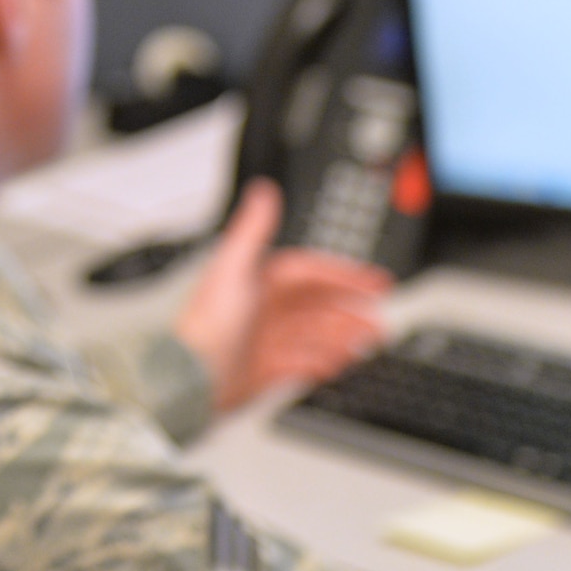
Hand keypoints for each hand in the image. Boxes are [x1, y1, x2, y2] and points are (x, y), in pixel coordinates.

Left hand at [174, 178, 389, 412]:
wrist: (191, 379)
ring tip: (369, 339)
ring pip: (314, 333)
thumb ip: (252, 230)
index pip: (311, 273)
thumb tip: (263, 191)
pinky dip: (321, 361)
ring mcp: (264, 340)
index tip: (375, 281)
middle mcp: (263, 309)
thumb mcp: (231, 269)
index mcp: (258, 281)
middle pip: (317, 305)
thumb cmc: (207, 325)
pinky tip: (337, 364)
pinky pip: (301, 362)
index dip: (344, 275)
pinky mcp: (263, 369)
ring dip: (343, 335)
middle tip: (379, 315)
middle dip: (350, 308)